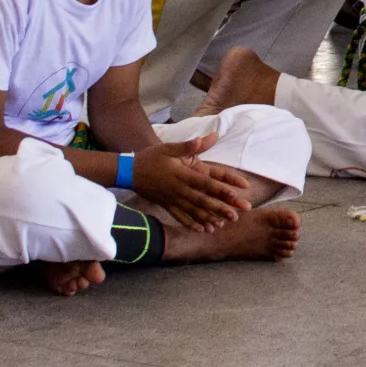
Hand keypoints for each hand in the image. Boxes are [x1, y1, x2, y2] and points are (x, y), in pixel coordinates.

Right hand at [129, 133, 252, 231]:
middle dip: (220, 208)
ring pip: (193, 211)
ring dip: (208, 219)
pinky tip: (201, 230)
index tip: (237, 194)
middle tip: (236, 216)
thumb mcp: (169, 148)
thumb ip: (189, 146)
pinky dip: (190, 224)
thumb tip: (209, 136)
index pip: (206, 183)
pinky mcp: (166, 205)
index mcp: (183, 174)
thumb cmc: (151, 157)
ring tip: (222, 226)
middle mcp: (179, 189)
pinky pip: (179, 216)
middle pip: (203, 200)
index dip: (222, 189)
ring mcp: (172, 199)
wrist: (128, 171)